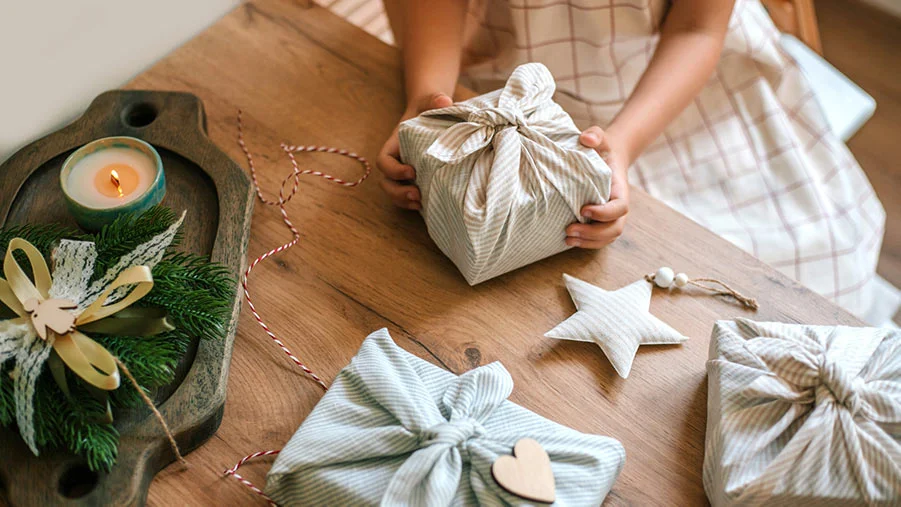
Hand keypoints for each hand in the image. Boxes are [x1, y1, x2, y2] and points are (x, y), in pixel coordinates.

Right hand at [377, 93, 453, 209]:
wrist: (432, 114)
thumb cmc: (428, 107)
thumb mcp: (430, 101)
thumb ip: (435, 100)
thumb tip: (445, 101)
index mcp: (394, 145)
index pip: (384, 161)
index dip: (393, 170)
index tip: (412, 171)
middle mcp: (396, 161)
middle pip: (386, 182)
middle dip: (398, 192)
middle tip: (416, 194)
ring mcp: (404, 172)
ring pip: (394, 192)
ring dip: (404, 201)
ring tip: (421, 204)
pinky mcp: (415, 180)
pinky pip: (408, 195)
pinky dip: (413, 203)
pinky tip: (427, 206)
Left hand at [565, 126, 630, 248]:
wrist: (606, 158)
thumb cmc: (602, 149)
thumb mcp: (600, 138)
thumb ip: (595, 135)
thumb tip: (586, 138)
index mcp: (621, 190)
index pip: (620, 207)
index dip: (604, 213)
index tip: (583, 209)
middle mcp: (618, 207)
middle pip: (614, 228)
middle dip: (593, 233)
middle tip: (570, 229)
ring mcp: (611, 217)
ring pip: (607, 237)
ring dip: (588, 242)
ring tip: (567, 239)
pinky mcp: (601, 223)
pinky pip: (599, 239)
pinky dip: (586, 243)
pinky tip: (568, 241)